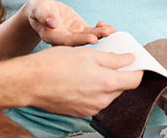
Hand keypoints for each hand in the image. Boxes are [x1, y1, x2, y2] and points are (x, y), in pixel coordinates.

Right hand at [23, 0, 113, 46]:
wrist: (41, 8)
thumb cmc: (37, 7)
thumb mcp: (38, 7)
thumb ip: (43, 14)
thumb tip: (52, 22)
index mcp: (50, 36)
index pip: (64, 40)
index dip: (79, 40)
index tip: (92, 38)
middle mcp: (62, 39)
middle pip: (78, 41)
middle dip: (93, 37)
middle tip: (106, 34)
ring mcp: (72, 35)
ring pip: (87, 36)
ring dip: (100, 34)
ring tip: (111, 30)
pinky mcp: (79, 30)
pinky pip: (91, 31)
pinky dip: (101, 29)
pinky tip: (110, 27)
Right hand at [24, 46, 142, 117]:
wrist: (30, 82)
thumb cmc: (55, 65)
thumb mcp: (88, 54)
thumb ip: (113, 59)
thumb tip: (129, 59)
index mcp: (107, 83)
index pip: (135, 80)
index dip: (136, 69)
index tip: (133, 61)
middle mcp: (102, 100)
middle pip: (121, 87)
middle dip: (118, 74)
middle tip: (106, 60)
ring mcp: (90, 109)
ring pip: (107, 94)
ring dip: (104, 82)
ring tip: (88, 69)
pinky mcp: (80, 113)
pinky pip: (94, 101)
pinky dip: (92, 91)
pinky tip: (79, 80)